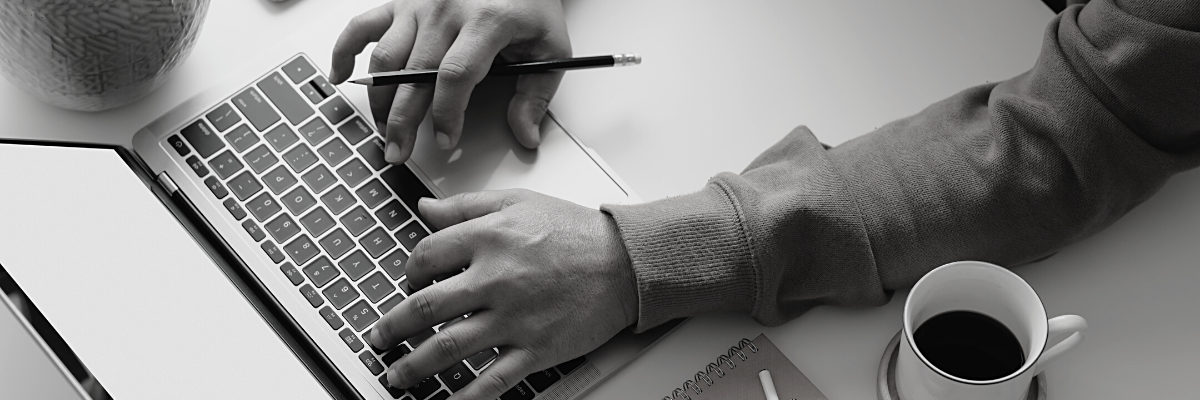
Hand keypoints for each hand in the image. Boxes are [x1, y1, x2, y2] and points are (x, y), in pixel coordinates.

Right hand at [330, 0, 571, 163]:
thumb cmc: (529, 3)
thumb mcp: (550, 47)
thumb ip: (536, 94)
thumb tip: (525, 134)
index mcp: (486, 20)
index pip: (456, 75)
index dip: (446, 113)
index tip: (446, 139)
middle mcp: (447, 9)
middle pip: (415, 74)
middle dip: (403, 120)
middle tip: (398, 152)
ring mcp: (419, 5)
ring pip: (387, 57)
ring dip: (379, 98)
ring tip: (384, 129)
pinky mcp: (401, 2)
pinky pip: (363, 25)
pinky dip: (345, 50)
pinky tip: (341, 75)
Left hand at [368, 189, 638, 398]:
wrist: (628, 263)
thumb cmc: (577, 232)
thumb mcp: (519, 202)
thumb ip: (467, 205)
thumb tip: (425, 207)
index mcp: (489, 238)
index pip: (425, 256)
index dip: (408, 271)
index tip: (408, 282)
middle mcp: (496, 279)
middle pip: (424, 307)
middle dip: (392, 327)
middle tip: (379, 337)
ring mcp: (514, 318)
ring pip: (448, 347)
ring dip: (414, 365)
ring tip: (396, 375)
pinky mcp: (535, 349)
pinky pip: (492, 380)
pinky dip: (465, 398)